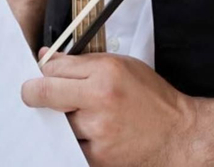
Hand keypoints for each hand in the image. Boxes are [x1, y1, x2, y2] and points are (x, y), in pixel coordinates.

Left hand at [23, 53, 198, 166]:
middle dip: (37, 94)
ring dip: (61, 118)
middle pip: (46, 96)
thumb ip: (82, 62)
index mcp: (105, 75)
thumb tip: (47, 57)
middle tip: (36, 94)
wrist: (177, 136)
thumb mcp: (122, 66)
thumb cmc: (152, 98)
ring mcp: (97, 133)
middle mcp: (99, 103)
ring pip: (57, 122)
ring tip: (82, 114)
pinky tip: (88, 132)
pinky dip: (73, 138)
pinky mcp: (97, 158)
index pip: (52, 70)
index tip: (40, 75)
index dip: (42, 71)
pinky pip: (69, 145)